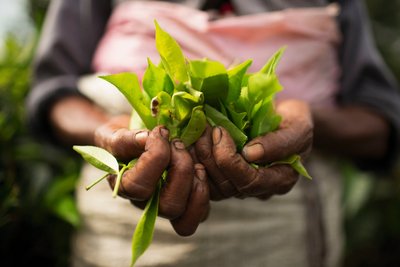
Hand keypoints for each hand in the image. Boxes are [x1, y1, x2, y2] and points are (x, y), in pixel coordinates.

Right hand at [97, 119, 209, 235]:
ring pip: (185, 217)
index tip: (161, 132)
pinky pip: (200, 214)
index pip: (138, 186)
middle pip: (169, 206)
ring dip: (197, 186)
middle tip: (179, 144)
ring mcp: (167, 207)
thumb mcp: (115, 134)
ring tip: (195, 161)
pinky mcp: (186, 204)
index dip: (155, 158)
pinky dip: (205, 192)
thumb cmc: (123, 139)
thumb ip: (125, 140)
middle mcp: (146, 203)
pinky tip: (201, 169)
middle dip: (181, 170)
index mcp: (124, 187)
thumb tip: (145, 139)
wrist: (133, 142)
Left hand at [195, 99, 312, 199]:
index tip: (221, 130)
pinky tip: (190, 142)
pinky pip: (204, 180)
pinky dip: (194, 161)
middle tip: (203, 127)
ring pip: (212, 186)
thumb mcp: (298, 126)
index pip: (250, 181)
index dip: (229, 159)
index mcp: (280, 179)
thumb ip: (280, 143)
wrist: (282, 118)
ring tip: (196, 131)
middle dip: (211, 155)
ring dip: (199, 158)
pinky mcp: (223, 179)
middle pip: (227, 186)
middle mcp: (259, 188)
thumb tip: (251, 154)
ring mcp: (240, 186)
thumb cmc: (293, 120)